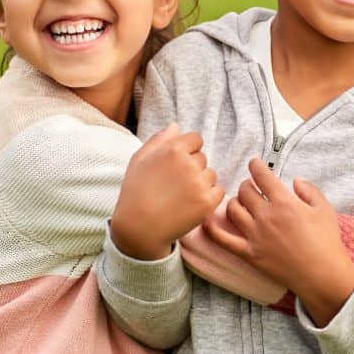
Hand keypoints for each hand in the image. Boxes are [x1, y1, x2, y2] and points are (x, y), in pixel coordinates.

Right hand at [110, 123, 224, 259]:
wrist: (139, 228)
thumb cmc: (136, 192)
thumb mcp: (139, 159)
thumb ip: (159, 139)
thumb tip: (176, 126)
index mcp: (173, 150)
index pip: (196, 139)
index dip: (187, 151)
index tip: (175, 166)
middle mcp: (189, 164)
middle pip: (202, 158)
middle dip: (192, 168)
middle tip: (173, 185)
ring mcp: (200, 183)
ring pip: (210, 175)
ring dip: (200, 183)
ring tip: (180, 196)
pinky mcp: (207, 202)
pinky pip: (218, 191)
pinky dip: (208, 197)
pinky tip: (190, 204)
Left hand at [204, 158, 353, 325]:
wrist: (323, 275)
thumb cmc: (327, 242)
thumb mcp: (324, 210)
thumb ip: (309, 190)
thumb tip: (295, 180)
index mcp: (284, 202)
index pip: (262, 175)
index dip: (255, 165)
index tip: (254, 163)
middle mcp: (266, 215)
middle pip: (244, 190)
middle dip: (247, 185)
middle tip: (251, 188)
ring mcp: (255, 235)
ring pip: (232, 209)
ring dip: (235, 202)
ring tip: (241, 204)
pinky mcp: (249, 253)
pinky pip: (223, 239)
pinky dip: (212, 230)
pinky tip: (208, 222)